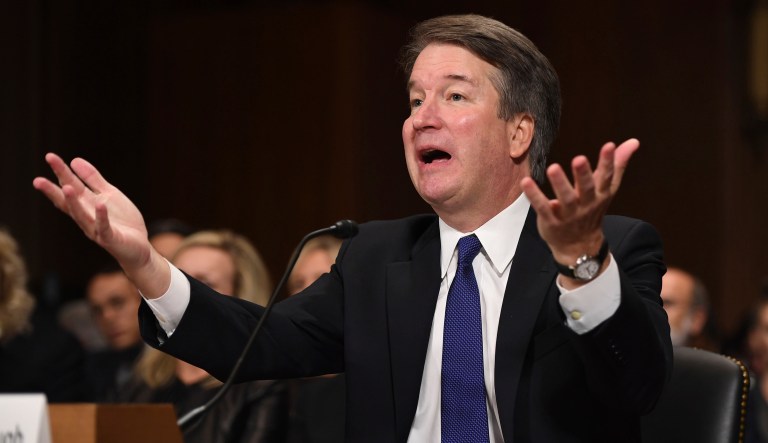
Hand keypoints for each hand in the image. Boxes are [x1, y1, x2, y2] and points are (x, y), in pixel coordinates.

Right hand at [32, 153, 169, 296]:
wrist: (138, 247)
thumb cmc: (121, 221)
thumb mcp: (108, 194)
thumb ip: (93, 179)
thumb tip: (74, 160)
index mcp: (86, 204)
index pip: (69, 187)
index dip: (60, 172)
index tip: (50, 157)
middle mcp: (86, 216)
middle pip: (68, 202)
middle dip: (54, 191)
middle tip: (37, 180)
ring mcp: (96, 229)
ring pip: (81, 216)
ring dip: (74, 203)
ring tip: (66, 187)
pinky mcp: (110, 238)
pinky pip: (104, 227)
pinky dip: (101, 216)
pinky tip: (100, 205)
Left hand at [521, 139, 639, 281]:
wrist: (579, 247)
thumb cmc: (592, 211)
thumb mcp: (606, 189)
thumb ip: (617, 165)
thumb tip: (634, 141)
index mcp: (600, 194)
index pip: (606, 177)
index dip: (609, 162)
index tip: (610, 145)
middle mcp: (586, 204)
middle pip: (587, 188)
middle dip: (583, 174)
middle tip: (579, 158)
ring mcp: (569, 214)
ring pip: (565, 198)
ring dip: (559, 183)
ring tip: (553, 168)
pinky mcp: (551, 221)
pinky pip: (543, 207)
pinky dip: (534, 196)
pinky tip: (526, 182)